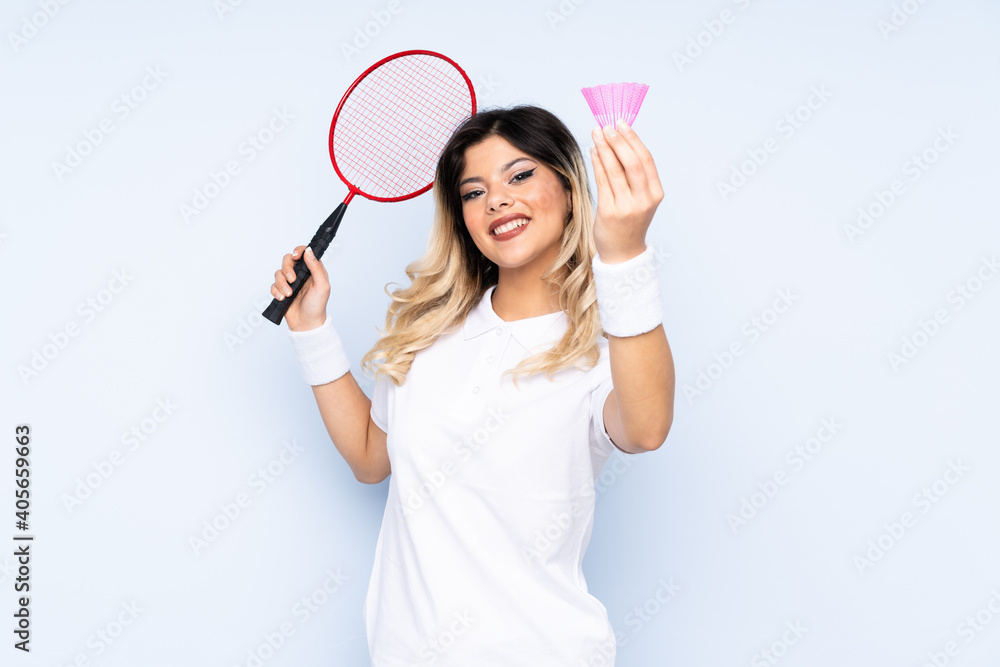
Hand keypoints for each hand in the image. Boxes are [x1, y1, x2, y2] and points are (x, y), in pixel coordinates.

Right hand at [270, 245, 329, 330]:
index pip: (304, 253)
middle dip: (287, 269)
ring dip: (282, 284)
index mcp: (312, 270)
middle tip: (292, 280)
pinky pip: (273, 285)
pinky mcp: (282, 290)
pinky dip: (276, 291)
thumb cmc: (317, 305)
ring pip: (279, 273)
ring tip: (288, 294)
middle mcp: (301, 274)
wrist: (306, 323)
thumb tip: (309, 251)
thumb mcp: (322, 286)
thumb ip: (316, 267)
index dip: (298, 251)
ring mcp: (290, 282)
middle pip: (288, 260)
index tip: (296, 256)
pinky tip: (283, 298)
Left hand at [589, 120, 663, 262]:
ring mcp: (626, 207)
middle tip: (607, 126)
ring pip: (615, 170)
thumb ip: (635, 175)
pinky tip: (593, 151)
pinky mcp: (609, 212)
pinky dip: (597, 163)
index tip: (622, 123)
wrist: (623, 252)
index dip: (633, 139)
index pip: (645, 160)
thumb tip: (620, 142)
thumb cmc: (630, 222)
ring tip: (597, 133)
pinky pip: (602, 182)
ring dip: (604, 148)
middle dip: (618, 140)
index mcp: (655, 193)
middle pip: (632, 162)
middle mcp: (643, 200)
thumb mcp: (641, 199)